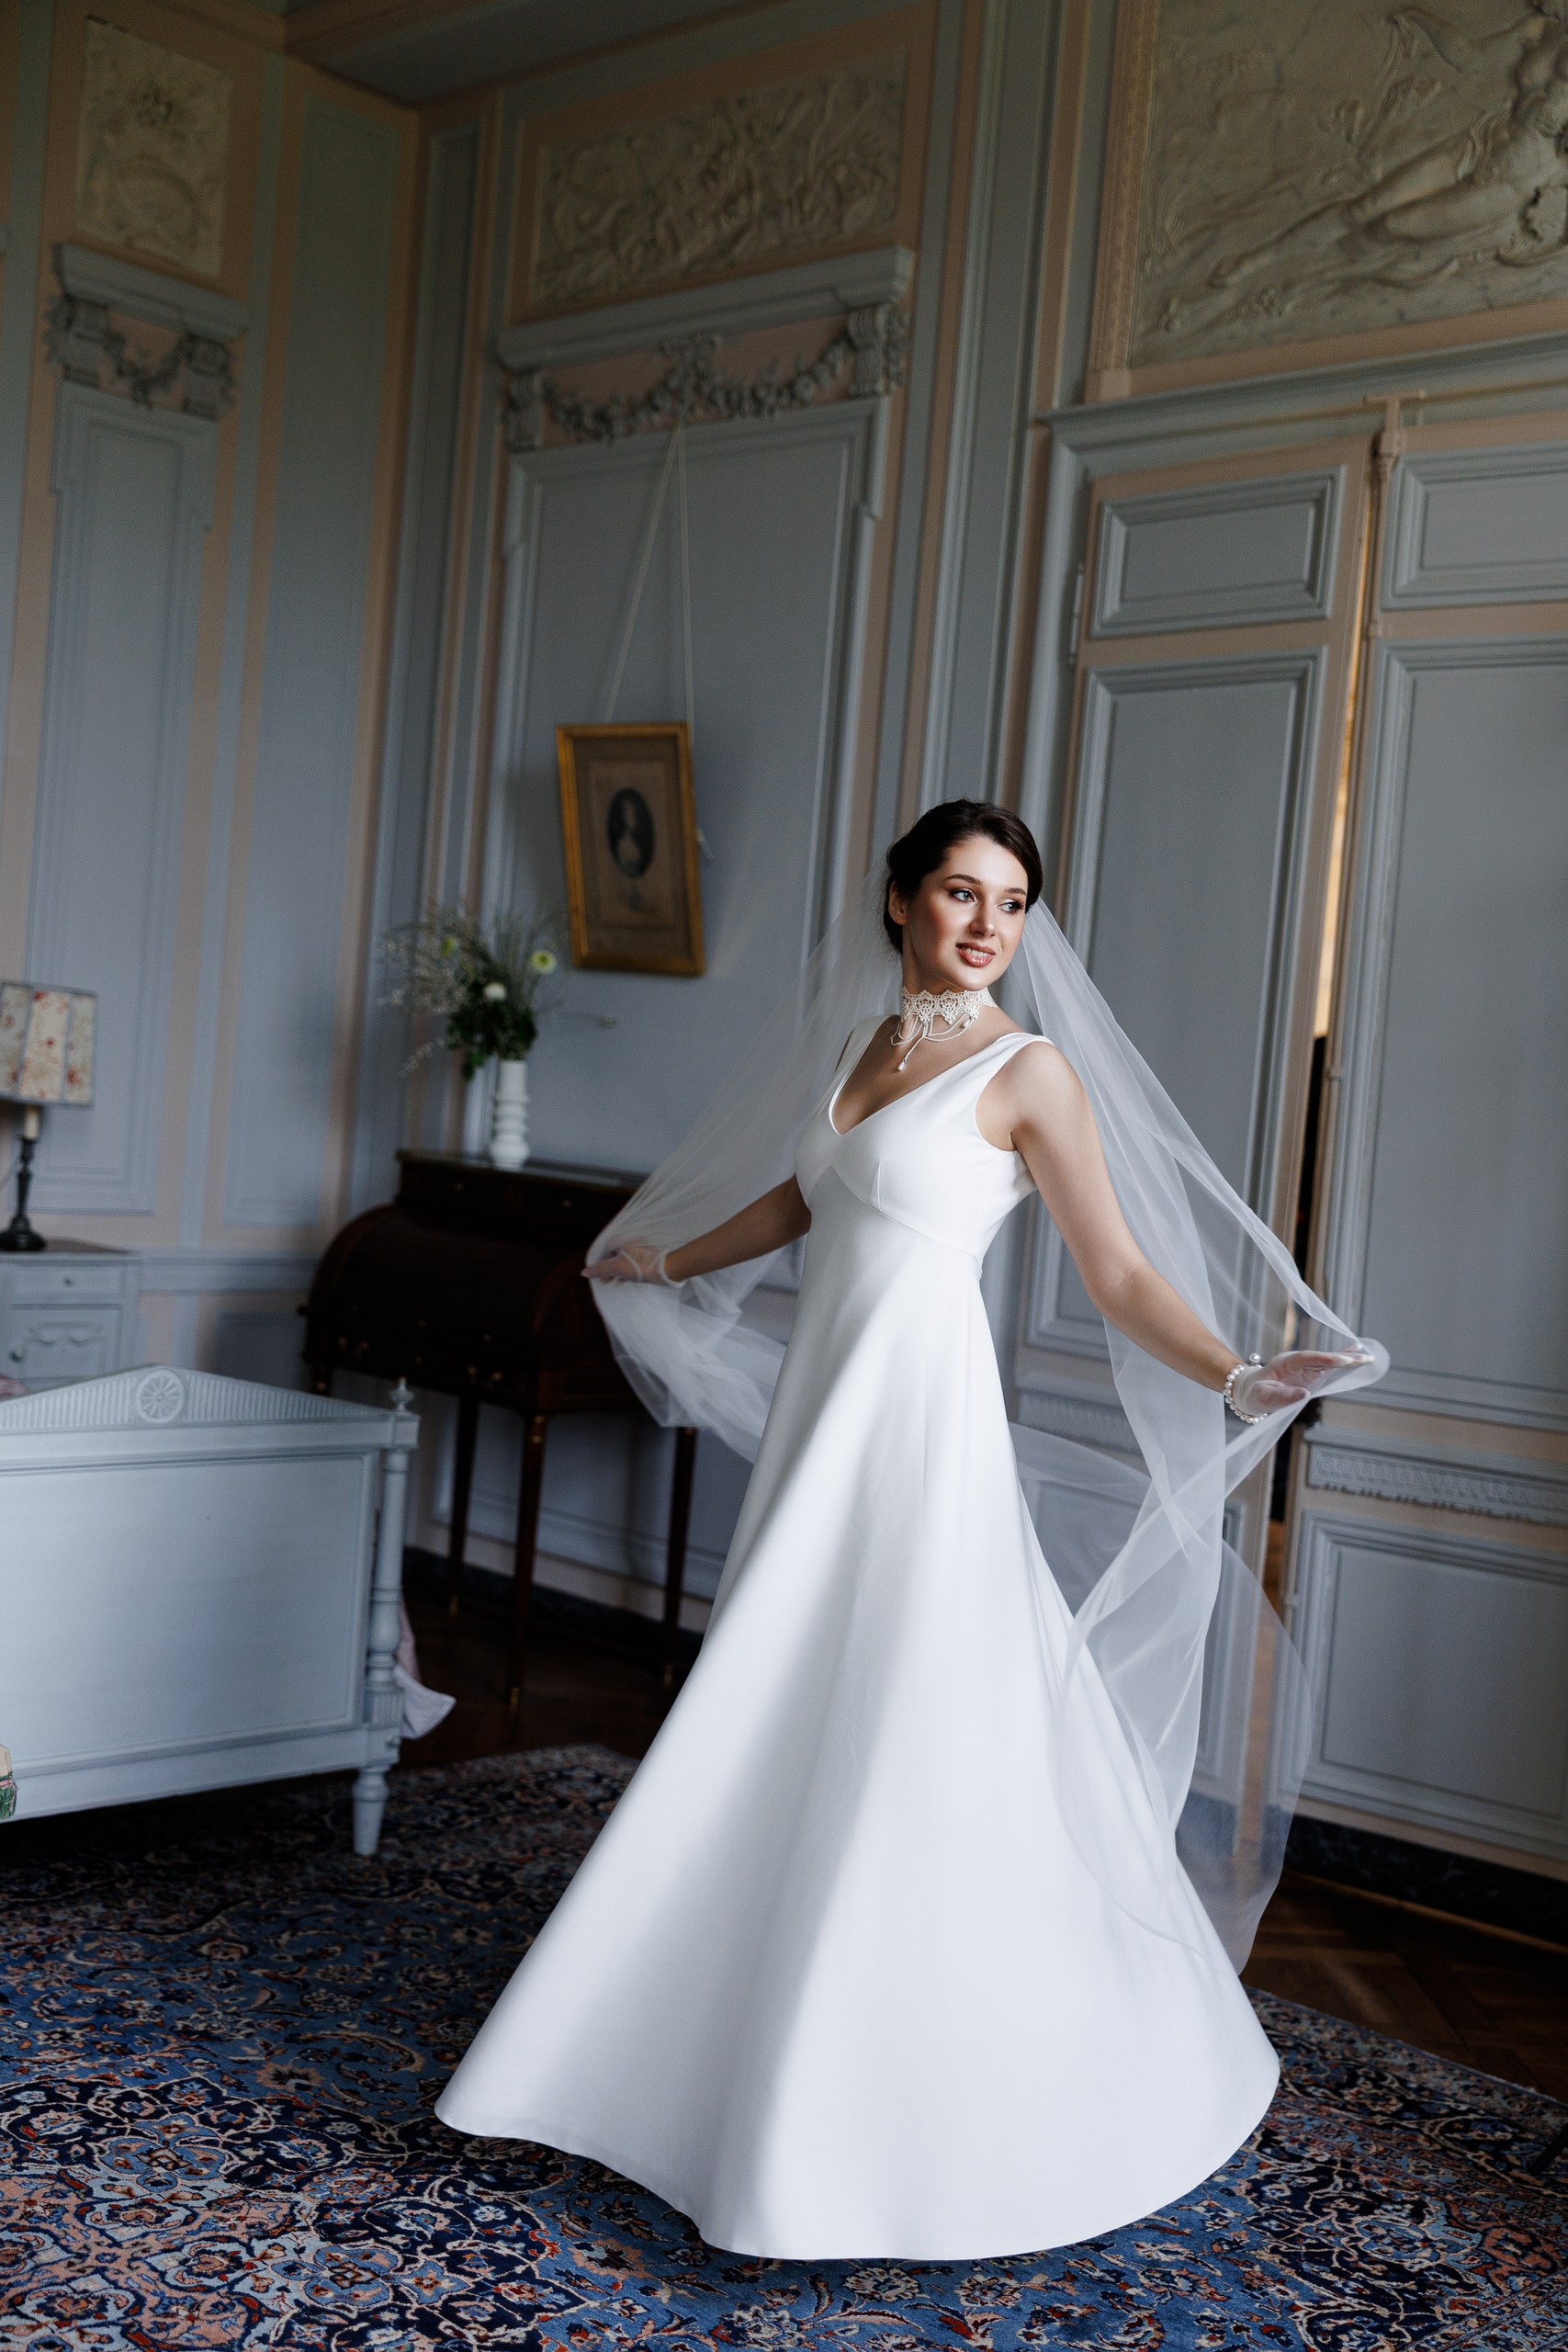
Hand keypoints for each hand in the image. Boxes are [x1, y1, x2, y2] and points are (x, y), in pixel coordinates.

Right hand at [583, 1240, 679, 1285]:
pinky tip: (621, 1282)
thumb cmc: (641, 1266)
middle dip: (606, 1269)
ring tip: (608, 1282)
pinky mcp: (645, 1261)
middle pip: (612, 1257)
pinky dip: (624, 1274)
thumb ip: (600, 1269)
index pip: (604, 1250)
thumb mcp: (617, 1267)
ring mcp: (638, 1253)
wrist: (667, 1269)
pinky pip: (630, 1267)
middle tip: (601, 1281)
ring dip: (614, 1273)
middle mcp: (630, 1244)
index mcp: (622, 1241)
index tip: (593, 1273)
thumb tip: (583, 1272)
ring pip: (621, 1262)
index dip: (598, 1262)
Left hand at [1232, 1347, 1371, 1416]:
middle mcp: (1299, 1362)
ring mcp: (1306, 1367)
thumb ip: (1282, 1396)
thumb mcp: (1264, 1397)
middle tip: (1363, 1358)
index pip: (1308, 1358)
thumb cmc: (1256, 1394)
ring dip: (1347, 1360)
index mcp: (1286, 1363)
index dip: (1326, 1358)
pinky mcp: (1311, 1374)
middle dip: (1342, 1357)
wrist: (1252, 1390)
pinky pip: (1329, 1369)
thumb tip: (1304, 1395)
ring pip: (1328, 1361)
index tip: (1344, 1360)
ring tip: (1367, 1357)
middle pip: (1323, 1357)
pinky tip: (1356, 1361)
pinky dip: (1342, 1365)